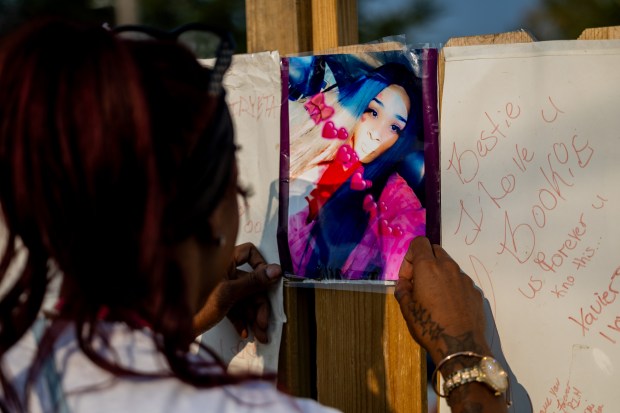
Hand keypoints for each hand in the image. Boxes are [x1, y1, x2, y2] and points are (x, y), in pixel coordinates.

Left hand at [192, 243, 281, 342]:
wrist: (174, 330)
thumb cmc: (198, 305)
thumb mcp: (229, 293)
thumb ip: (254, 281)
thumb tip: (277, 270)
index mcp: (223, 261)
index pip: (249, 252)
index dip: (261, 265)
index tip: (269, 282)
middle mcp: (223, 271)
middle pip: (252, 282)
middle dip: (260, 305)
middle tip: (264, 324)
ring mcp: (221, 287)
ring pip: (245, 298)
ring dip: (254, 317)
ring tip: (260, 336)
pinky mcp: (217, 303)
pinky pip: (235, 307)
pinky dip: (242, 319)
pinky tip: (244, 332)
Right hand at [394, 236, 489, 364]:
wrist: (460, 346)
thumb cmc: (429, 325)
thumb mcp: (406, 309)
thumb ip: (403, 290)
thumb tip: (405, 284)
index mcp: (428, 267)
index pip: (419, 242)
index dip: (410, 256)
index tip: (408, 277)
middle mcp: (448, 267)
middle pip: (435, 250)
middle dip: (425, 261)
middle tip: (420, 284)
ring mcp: (465, 279)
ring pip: (449, 266)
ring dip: (439, 275)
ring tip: (435, 298)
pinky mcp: (475, 291)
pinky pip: (460, 281)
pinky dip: (452, 287)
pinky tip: (449, 307)